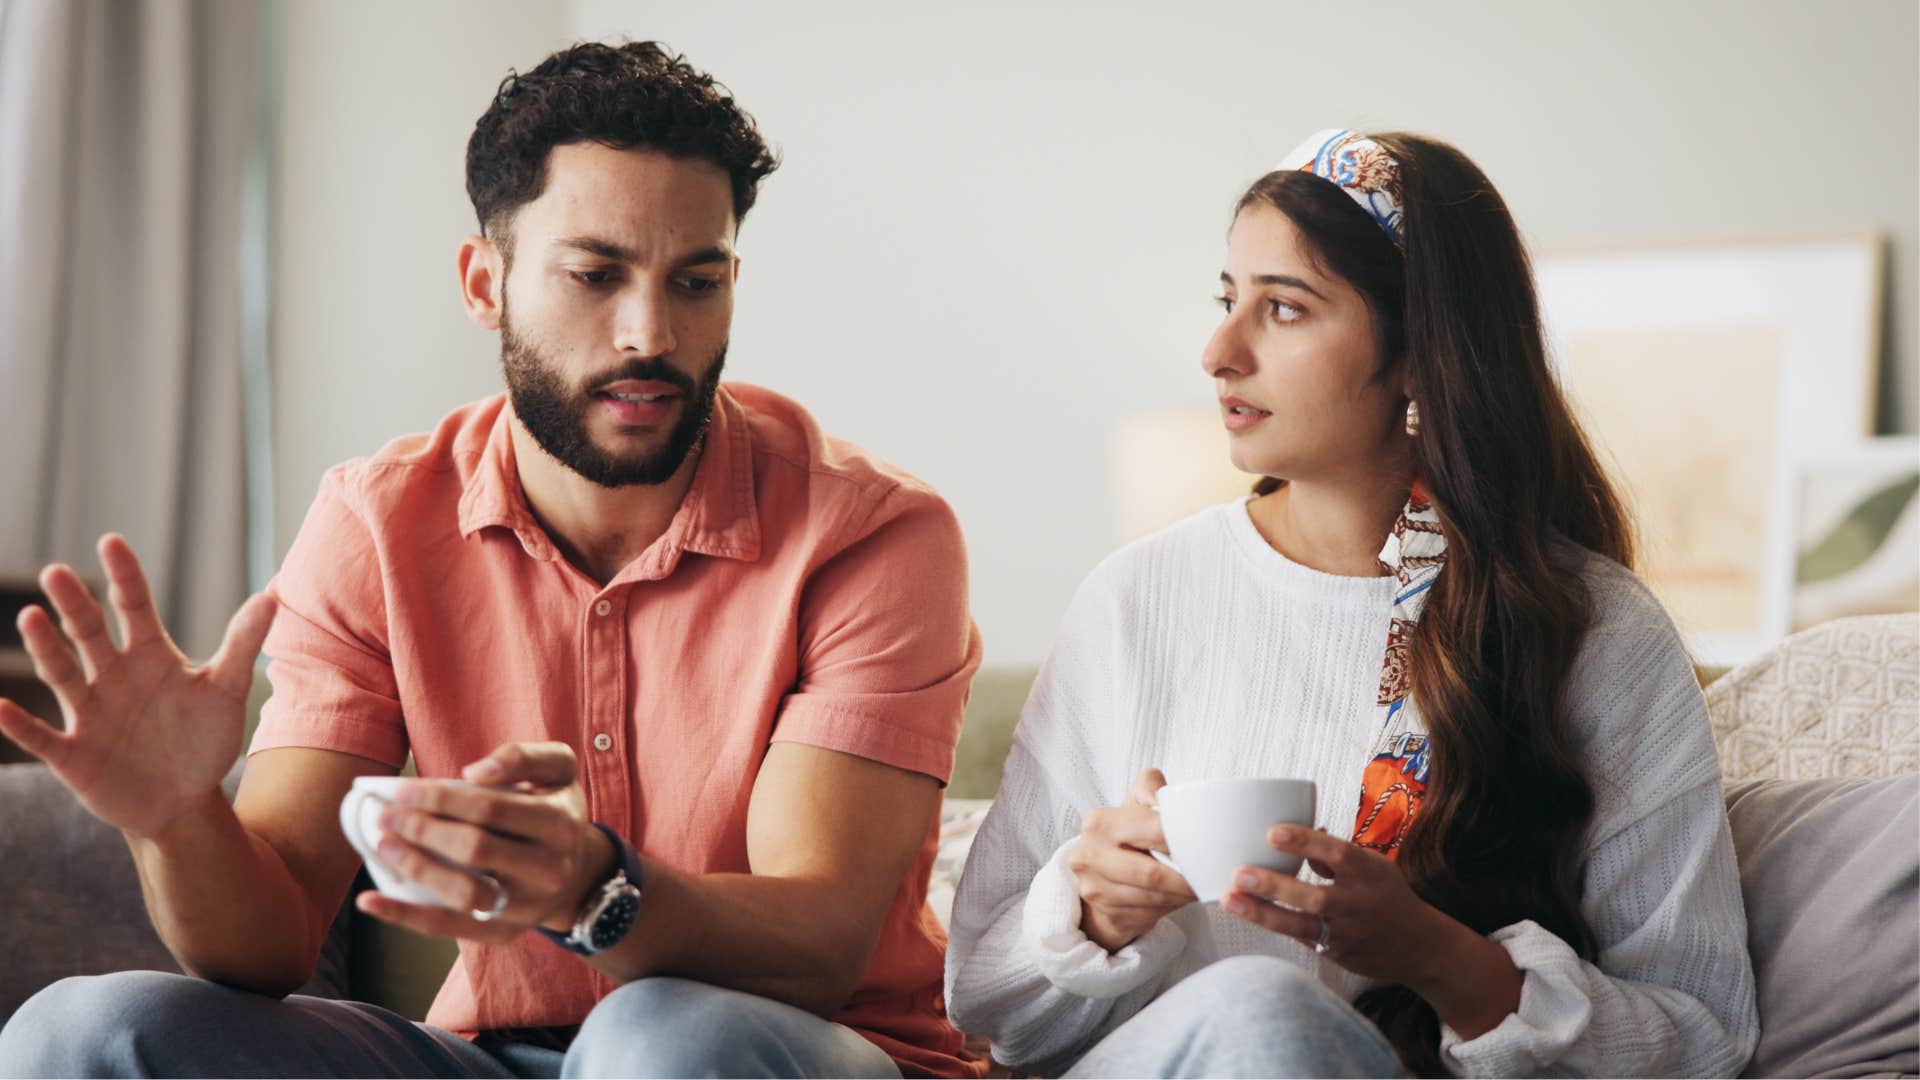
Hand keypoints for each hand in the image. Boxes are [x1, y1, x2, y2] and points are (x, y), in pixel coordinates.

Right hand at [0, 535, 275, 838]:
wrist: (184, 800)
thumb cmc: (203, 739)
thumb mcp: (227, 691)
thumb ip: (243, 644)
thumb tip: (273, 594)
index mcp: (150, 656)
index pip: (135, 607)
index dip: (125, 577)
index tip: (111, 541)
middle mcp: (112, 677)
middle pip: (90, 633)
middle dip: (74, 604)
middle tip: (57, 572)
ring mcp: (89, 713)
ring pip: (62, 674)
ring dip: (45, 648)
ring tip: (31, 616)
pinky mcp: (73, 754)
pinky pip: (41, 737)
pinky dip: (19, 723)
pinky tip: (0, 706)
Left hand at [353, 741, 614, 945]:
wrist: (578, 871)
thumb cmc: (554, 809)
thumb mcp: (557, 769)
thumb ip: (523, 756)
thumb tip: (475, 772)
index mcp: (560, 824)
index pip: (491, 809)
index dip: (442, 798)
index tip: (402, 790)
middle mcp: (548, 870)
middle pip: (475, 849)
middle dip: (422, 830)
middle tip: (386, 816)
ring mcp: (527, 907)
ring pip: (464, 893)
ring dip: (415, 868)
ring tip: (382, 845)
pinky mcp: (504, 933)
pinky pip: (450, 928)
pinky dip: (405, 916)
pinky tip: (370, 901)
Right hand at [1069, 769, 1197, 951]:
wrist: (1098, 870)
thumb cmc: (1126, 834)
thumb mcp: (1135, 802)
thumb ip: (1152, 788)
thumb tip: (1169, 800)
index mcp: (1100, 823)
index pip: (1154, 831)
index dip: (1185, 842)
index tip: (1210, 849)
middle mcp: (1089, 856)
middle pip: (1152, 874)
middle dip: (1187, 880)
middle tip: (1211, 878)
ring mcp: (1094, 888)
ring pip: (1153, 898)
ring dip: (1182, 897)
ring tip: (1199, 888)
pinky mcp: (1105, 913)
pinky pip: (1148, 915)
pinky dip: (1170, 908)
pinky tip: (1179, 899)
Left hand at [1221, 825, 1445, 982]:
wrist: (1420, 946)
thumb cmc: (1388, 895)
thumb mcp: (1372, 865)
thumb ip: (1335, 854)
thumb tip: (1298, 831)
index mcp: (1369, 872)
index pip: (1337, 853)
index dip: (1305, 842)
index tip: (1272, 832)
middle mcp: (1358, 903)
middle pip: (1313, 897)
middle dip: (1273, 885)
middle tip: (1239, 873)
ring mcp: (1346, 932)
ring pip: (1300, 925)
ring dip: (1262, 913)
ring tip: (1230, 899)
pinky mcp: (1336, 953)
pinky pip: (1300, 938)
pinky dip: (1274, 925)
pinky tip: (1248, 913)